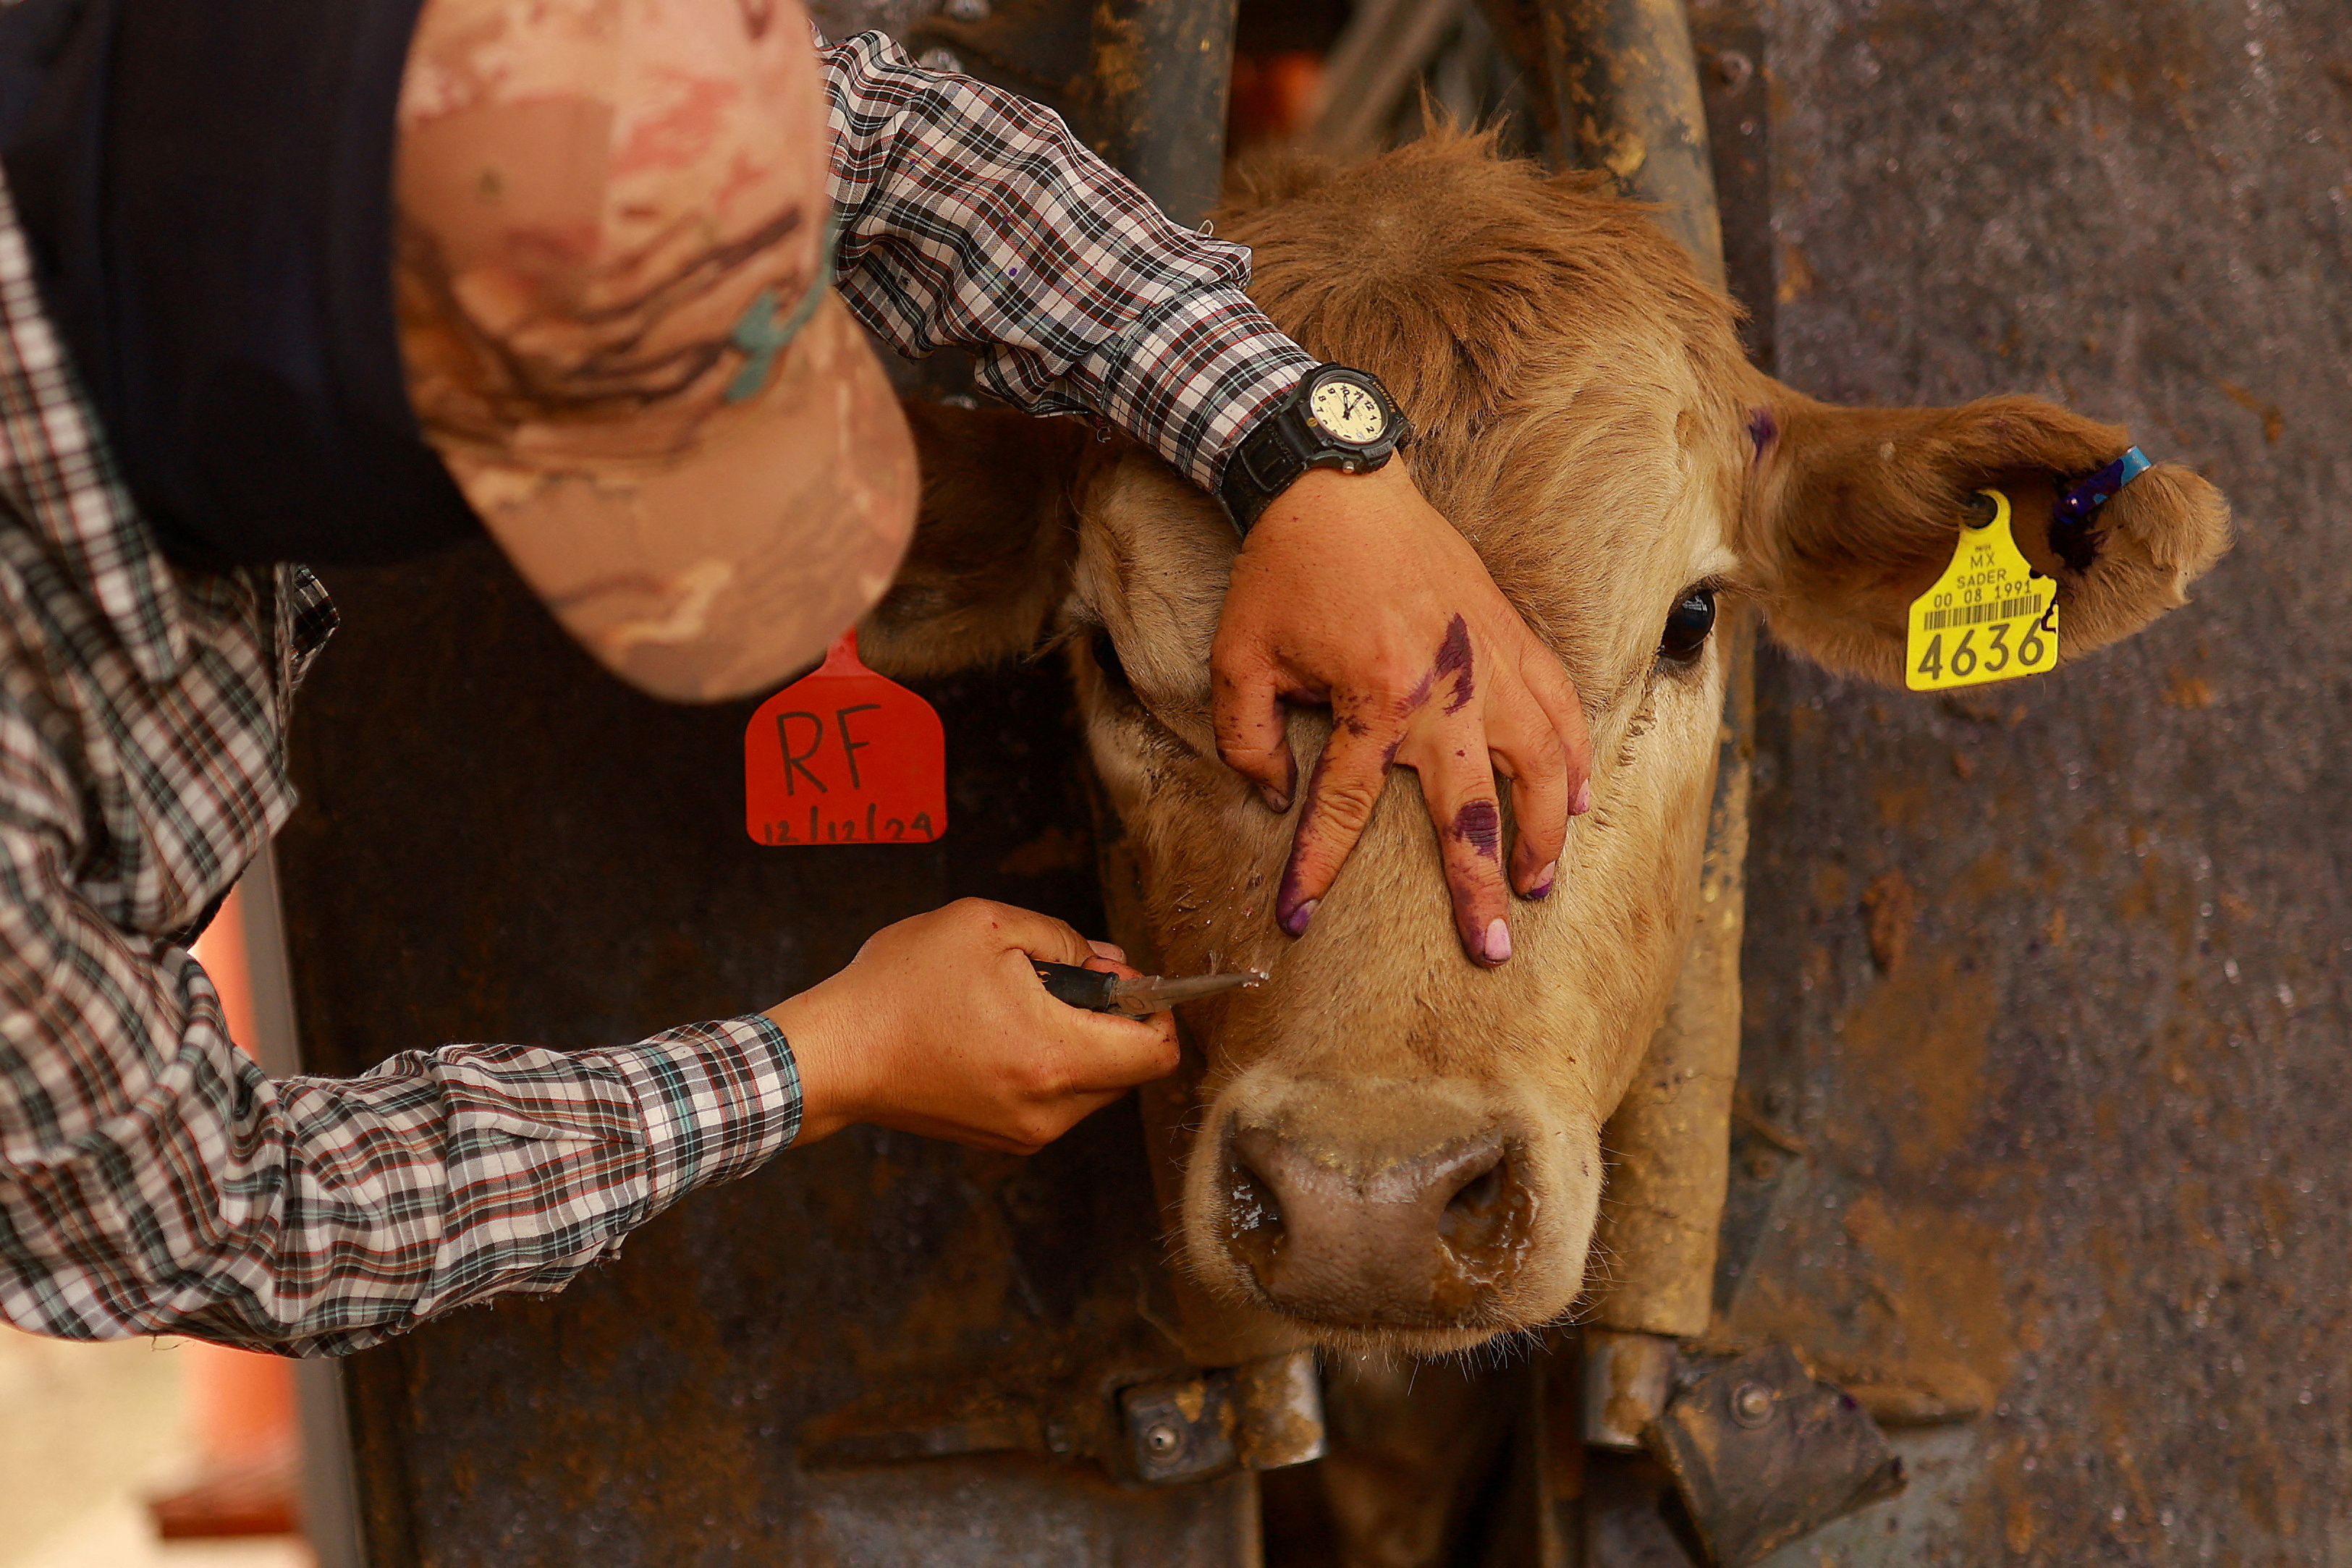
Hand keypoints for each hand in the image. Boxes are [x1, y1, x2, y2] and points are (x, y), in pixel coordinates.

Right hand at [771, 899, 1178, 1152]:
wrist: (834, 1054)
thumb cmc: (900, 986)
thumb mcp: (985, 926)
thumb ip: (1064, 939)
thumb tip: (1110, 964)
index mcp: (1054, 1057)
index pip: (1158, 1053)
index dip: (1158, 1009)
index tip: (1126, 979)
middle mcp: (1049, 1108)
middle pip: (1129, 1068)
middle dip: (1113, 1019)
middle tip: (1062, 977)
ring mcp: (1026, 1132)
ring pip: (1094, 1085)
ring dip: (1079, 1041)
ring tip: (1020, 1001)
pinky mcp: (1003, 1139)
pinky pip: (1057, 1100)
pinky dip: (1049, 1064)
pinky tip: (1000, 1030)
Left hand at [1212, 461, 1590, 965]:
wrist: (1333, 480)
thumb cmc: (1284, 570)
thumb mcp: (1239, 660)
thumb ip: (1249, 740)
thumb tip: (1277, 798)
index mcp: (1372, 700)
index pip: (1346, 809)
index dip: (1317, 866)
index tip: (1298, 916)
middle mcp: (1444, 689)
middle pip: (1473, 811)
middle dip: (1480, 887)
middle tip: (1491, 948)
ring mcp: (1487, 661)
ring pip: (1540, 765)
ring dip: (1544, 832)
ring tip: (1541, 884)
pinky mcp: (1510, 631)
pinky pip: (1560, 704)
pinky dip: (1576, 755)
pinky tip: (1578, 798)